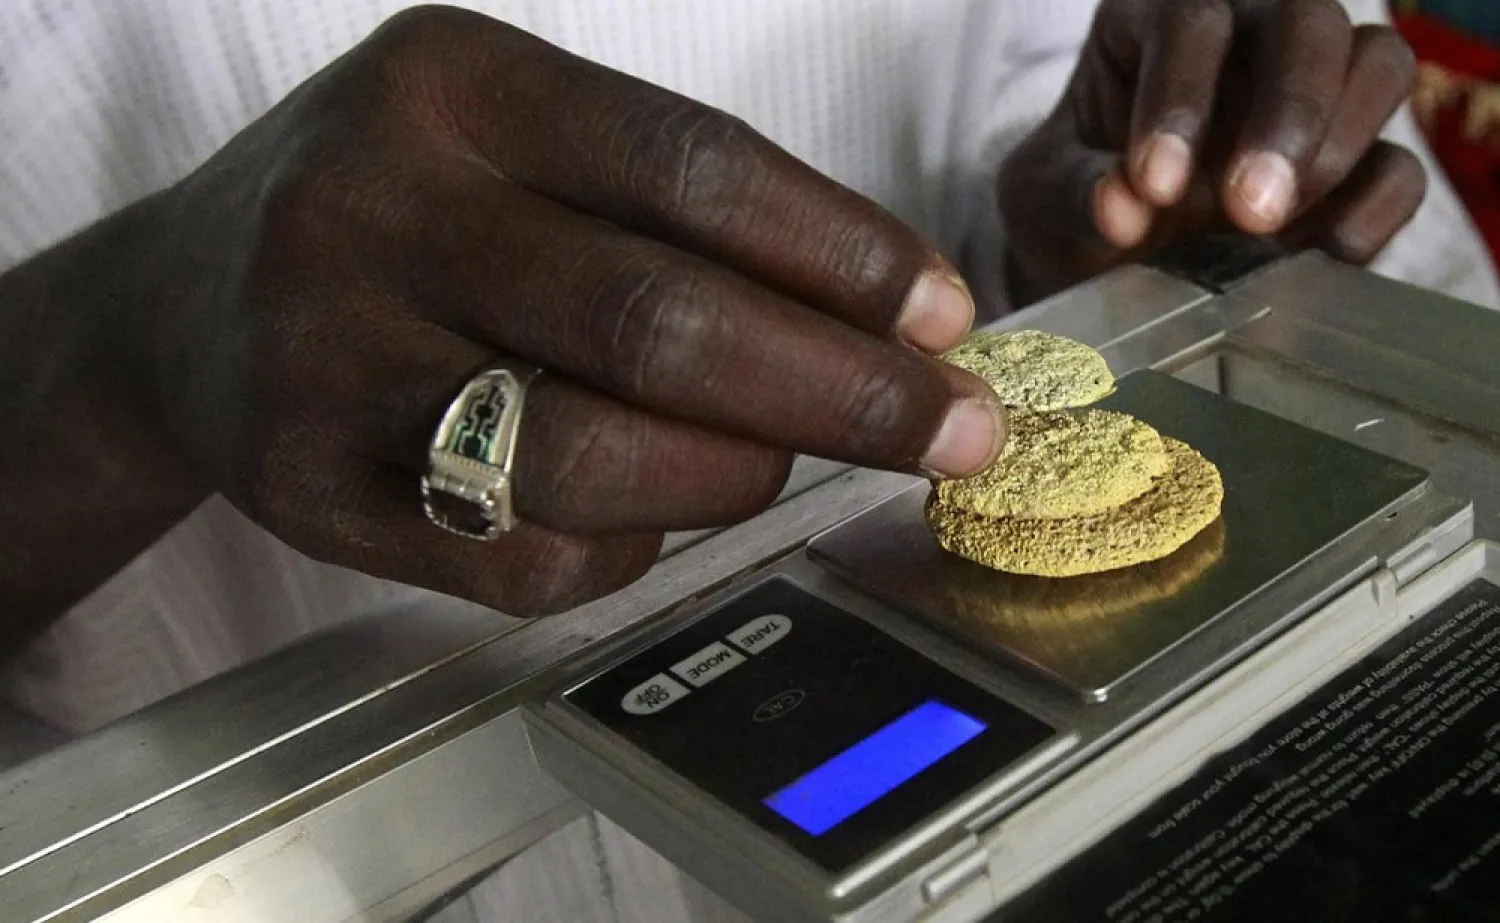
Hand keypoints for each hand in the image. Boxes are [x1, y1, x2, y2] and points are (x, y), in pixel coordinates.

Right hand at [114, 7, 1002, 615]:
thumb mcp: (510, 140)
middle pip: (655, 321)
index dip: (844, 252)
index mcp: (453, 85)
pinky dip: (628, 547)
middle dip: (841, 391)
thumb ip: (671, 210)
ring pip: (592, 456)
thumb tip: (882, 321)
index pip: (690, 167)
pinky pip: (524, 560)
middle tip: (952, 430)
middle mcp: (373, 209)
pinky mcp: (308, 493)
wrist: (179, 305)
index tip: (946, 320)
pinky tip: (642, 509)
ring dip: (735, 476)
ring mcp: (325, 361)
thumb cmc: (396, 213)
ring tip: (782, 460)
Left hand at [998, 0, 1423, 303]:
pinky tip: (1318, 258)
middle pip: (1306, 20)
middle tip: (1247, 207)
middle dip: (1286, 110)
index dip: (1181, 97)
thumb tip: (1121, 208)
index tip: (1155, 185)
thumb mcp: (1041, 198)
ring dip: (1336, 145)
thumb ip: (1072, 194)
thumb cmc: (1070, 206)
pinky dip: (1371, 210)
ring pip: (1376, 64)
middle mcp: (1250, 34)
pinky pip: (1397, 167)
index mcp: (1158, 19)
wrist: (1100, 267)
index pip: (1192, 20)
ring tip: (1270, 227)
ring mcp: (1315, 95)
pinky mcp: (1356, 167)